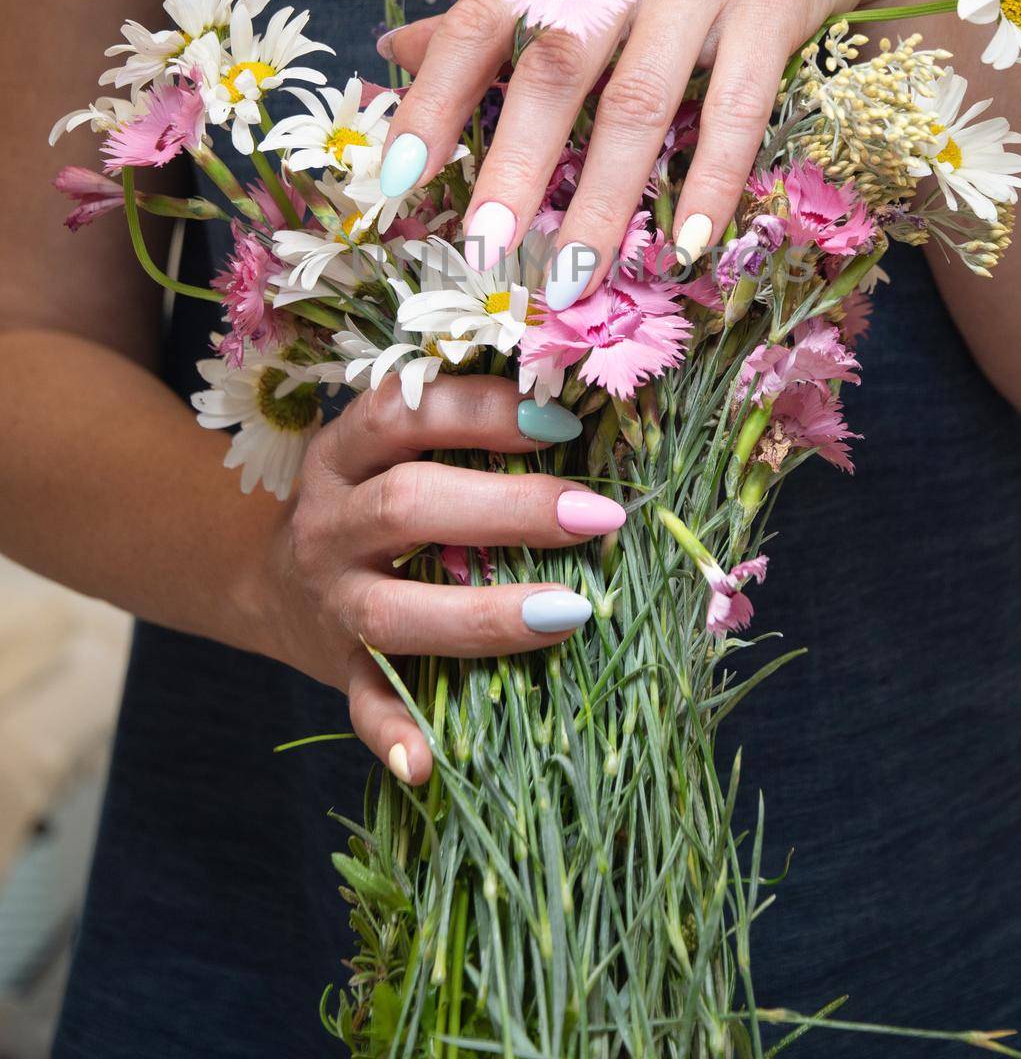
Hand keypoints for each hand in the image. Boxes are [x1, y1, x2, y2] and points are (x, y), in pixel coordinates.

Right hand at [252, 376, 621, 783]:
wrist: (271, 584)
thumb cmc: (373, 499)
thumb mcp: (396, 453)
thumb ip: (467, 437)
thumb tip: (583, 422)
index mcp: (345, 454)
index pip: (403, 414)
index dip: (481, 412)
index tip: (562, 423)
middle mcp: (330, 523)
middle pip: (407, 505)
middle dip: (509, 508)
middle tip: (596, 515)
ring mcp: (331, 602)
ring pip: (393, 610)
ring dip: (484, 614)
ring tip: (572, 612)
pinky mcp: (339, 671)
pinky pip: (361, 705)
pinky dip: (392, 735)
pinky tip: (430, 761)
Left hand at [380, 0, 940, 293]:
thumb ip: (502, 0)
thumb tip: (397, 49)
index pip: (481, 19)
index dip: (435, 100)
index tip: (397, 179)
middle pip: (558, 67)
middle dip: (516, 164)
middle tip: (485, 247)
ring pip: (642, 102)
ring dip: (605, 199)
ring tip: (575, 275)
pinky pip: (738, 108)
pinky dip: (712, 181)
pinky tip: (689, 242)